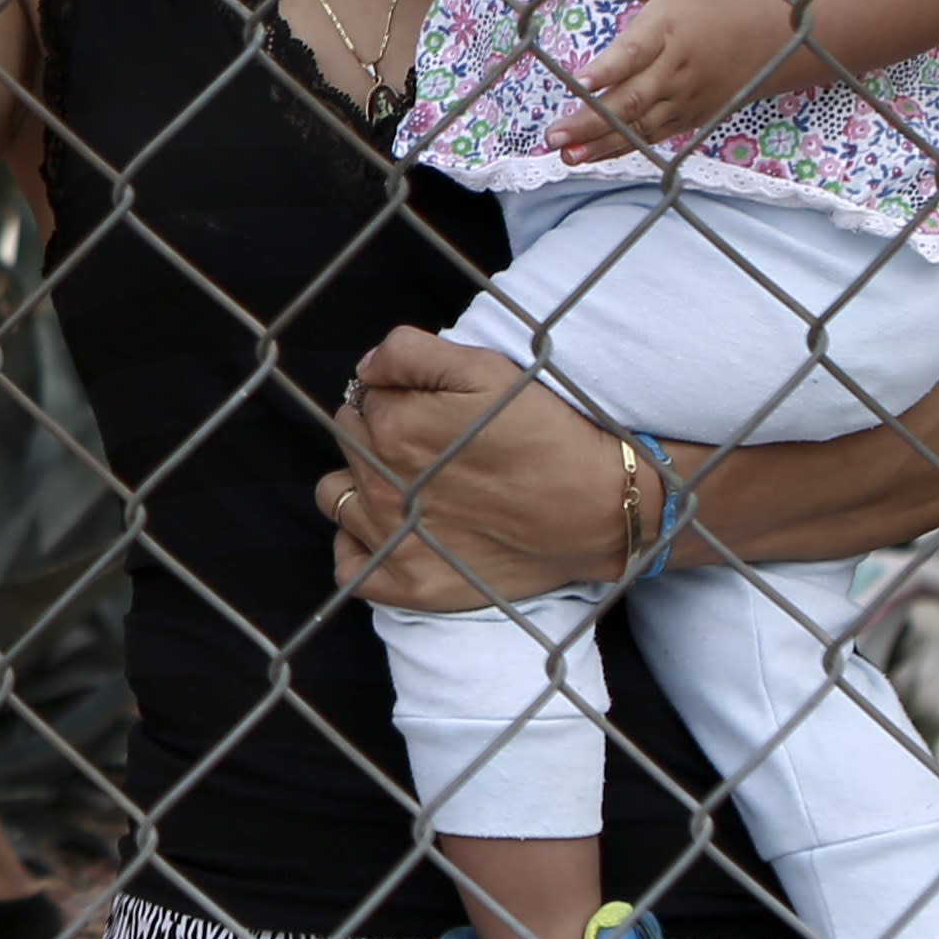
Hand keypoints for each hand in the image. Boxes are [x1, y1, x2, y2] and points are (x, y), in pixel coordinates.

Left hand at [319, 326, 620, 610]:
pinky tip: (392, 534)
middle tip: (434, 447)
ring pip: (335, 496)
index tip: (436, 410)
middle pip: (349, 442)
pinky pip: (348, 566)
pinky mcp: (408, 585)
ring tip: (410, 487)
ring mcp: (391, 539)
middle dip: (378, 436)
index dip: (398, 397)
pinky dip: (359, 549)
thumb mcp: (488, 369)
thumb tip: (365, 368)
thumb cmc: (548, 434)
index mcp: (393, 428)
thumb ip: (411, 353)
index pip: (364, 398)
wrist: (602, 509)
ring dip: (361, 486)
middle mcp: (381, 484)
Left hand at [546, 0, 794, 154]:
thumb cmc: (707, 5)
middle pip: (631, 99)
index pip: (634, 52)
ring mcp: (683, 97)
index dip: (608, 69)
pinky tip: (590, 155)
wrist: (767, 37)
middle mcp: (674, 68)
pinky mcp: (689, 117)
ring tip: (566, 155)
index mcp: (666, 30)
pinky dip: (621, 148)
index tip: (579, 82)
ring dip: (601, 143)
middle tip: (554, 136)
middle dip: (590, 121)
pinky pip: (652, 137)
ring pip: (639, 126)